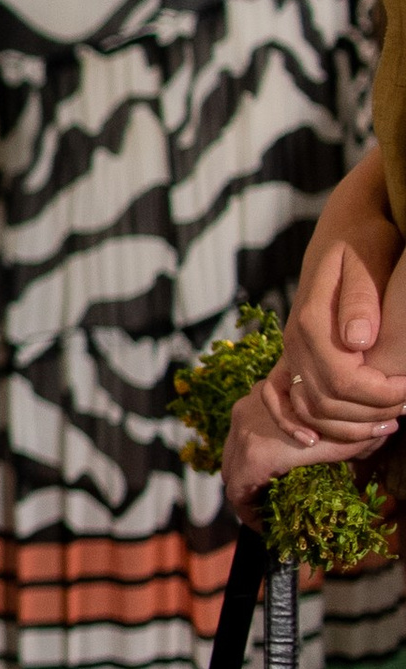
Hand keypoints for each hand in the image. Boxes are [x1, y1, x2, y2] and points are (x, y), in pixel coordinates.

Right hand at [222, 368, 383, 527]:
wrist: (322, 359)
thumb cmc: (330, 412)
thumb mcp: (341, 445)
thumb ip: (350, 457)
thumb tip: (363, 470)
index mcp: (256, 453)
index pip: (238, 493)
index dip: (249, 514)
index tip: (265, 526)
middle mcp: (241, 431)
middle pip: (231, 472)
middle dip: (247, 494)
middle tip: (268, 510)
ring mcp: (242, 412)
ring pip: (232, 450)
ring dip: (248, 469)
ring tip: (270, 484)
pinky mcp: (247, 400)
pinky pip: (241, 432)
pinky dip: (251, 448)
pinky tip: (273, 454)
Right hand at [281, 156, 405, 444]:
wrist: (346, 227)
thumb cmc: (366, 240)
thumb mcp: (370, 260)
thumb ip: (361, 301)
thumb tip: (358, 341)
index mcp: (312, 320)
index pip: (345, 380)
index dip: (381, 395)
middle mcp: (296, 340)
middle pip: (326, 401)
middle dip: (371, 413)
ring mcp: (292, 348)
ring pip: (308, 408)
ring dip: (346, 425)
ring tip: (388, 422)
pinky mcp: (296, 353)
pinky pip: (280, 397)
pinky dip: (290, 423)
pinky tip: (313, 440)